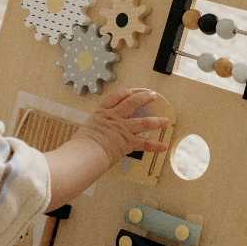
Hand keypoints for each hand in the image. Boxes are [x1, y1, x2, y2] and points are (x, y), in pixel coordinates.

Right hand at [45, 89, 168, 207]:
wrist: (85, 153)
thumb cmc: (80, 146)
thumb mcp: (84, 132)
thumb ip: (90, 132)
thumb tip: (84, 140)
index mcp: (102, 114)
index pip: (114, 96)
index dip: (124, 93)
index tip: (130, 92)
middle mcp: (114, 118)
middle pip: (132, 102)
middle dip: (144, 97)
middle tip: (152, 95)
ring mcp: (123, 129)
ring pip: (143, 122)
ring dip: (156, 121)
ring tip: (165, 120)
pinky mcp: (128, 142)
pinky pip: (145, 144)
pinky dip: (155, 146)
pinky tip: (164, 146)